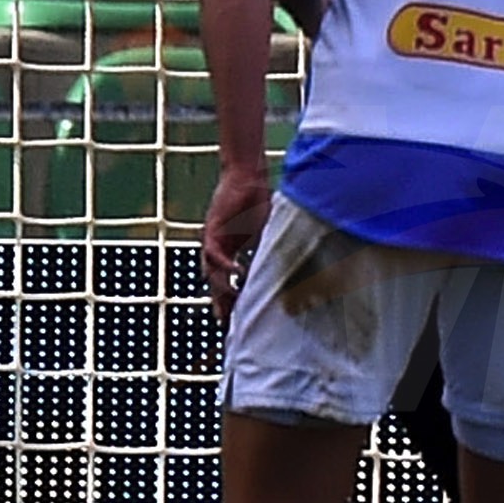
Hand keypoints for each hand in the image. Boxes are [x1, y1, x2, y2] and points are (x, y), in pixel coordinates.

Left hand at [202, 165, 270, 318]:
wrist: (246, 177)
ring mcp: (212, 242)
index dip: (232, 300)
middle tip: (227, 324)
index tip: (239, 318)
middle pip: (215, 284)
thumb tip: (292, 267)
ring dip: (220, 290)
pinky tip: (237, 275)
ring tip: (230, 305)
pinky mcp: (211, 231)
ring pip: (211, 274)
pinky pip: (214, 255)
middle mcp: (218, 250)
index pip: (228, 282)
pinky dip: (224, 266)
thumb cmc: (257, 201)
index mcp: (230, 252)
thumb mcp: (266, 233)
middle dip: (221, 304)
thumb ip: (271, 250)